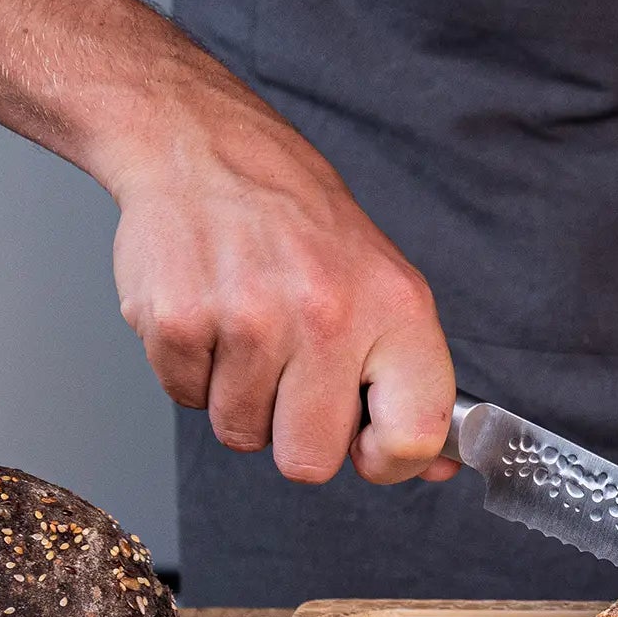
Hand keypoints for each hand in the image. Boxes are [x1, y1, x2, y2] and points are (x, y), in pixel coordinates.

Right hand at [105, 91, 457, 484]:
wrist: (209, 151)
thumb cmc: (304, 228)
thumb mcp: (388, 290)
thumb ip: (413, 381)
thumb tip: (440, 465)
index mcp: (397, 311)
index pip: (413, 436)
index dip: (388, 462)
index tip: (368, 446)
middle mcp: (327, 315)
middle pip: (310, 462)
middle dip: (297, 435)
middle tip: (293, 378)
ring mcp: (248, 319)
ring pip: (241, 433)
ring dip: (241, 397)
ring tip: (250, 330)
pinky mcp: (178, 321)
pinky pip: (186, 399)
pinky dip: (194, 371)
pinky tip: (211, 315)